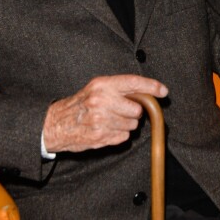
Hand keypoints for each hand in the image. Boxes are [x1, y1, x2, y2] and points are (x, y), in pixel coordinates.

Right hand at [42, 74, 167, 152]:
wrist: (56, 124)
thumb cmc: (80, 105)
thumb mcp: (97, 88)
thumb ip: (119, 89)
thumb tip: (147, 93)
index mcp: (102, 85)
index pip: (134, 82)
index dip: (152, 86)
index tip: (163, 91)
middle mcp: (102, 100)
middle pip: (137, 109)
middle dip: (134, 112)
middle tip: (121, 111)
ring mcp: (101, 119)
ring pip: (132, 125)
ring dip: (126, 125)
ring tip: (110, 121)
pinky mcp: (100, 136)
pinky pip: (124, 137)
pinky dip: (119, 135)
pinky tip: (106, 130)